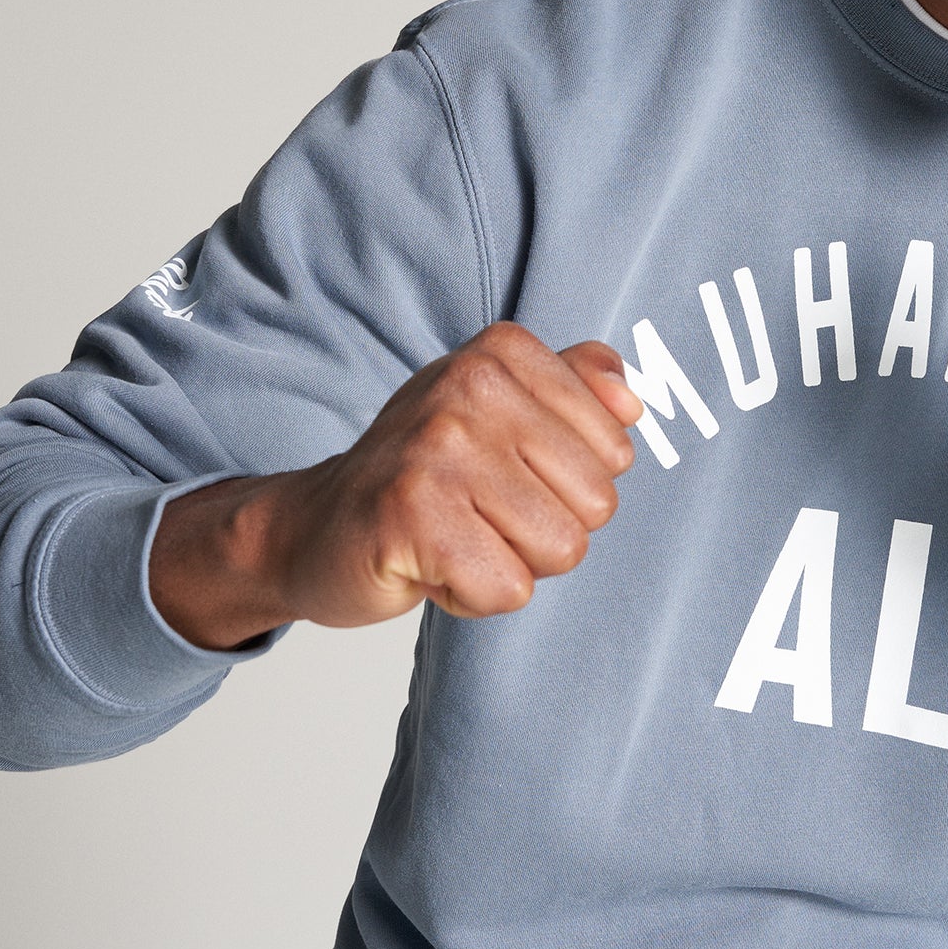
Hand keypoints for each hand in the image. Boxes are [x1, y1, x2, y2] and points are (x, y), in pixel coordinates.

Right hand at [150, 323, 642, 647]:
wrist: (314, 529)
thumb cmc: (422, 474)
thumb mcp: (500, 410)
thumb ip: (577, 388)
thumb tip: (633, 399)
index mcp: (502, 352)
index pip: (615, 449)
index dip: (567, 484)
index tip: (505, 474)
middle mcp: (470, 385)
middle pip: (596, 503)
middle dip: (546, 529)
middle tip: (479, 514)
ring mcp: (438, 448)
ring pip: (560, 548)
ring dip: (512, 564)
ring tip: (457, 536)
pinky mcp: (411, 515)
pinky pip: (507, 589)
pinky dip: (473, 596)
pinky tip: (431, 564)